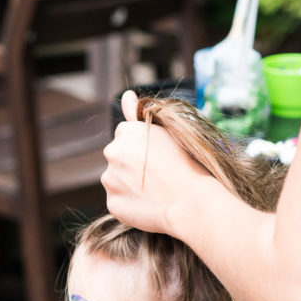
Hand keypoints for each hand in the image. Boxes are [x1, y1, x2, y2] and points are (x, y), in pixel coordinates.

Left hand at [101, 89, 205, 233]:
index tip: (158, 157)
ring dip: (130, 184)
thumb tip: (127, 95)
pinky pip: (119, 201)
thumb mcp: (167, 132)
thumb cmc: (186, 164)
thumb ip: (138, 113)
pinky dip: (131, 204)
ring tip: (156, 191)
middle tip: (159, 175)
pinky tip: (150, 205)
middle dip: (132, 164)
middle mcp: (112, 152)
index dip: (143, 148)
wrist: (190, 201)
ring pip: (116, 180)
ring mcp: (110, 179)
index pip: (125, 136)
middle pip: (118, 158)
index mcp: (126, 132)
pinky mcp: (112, 203)